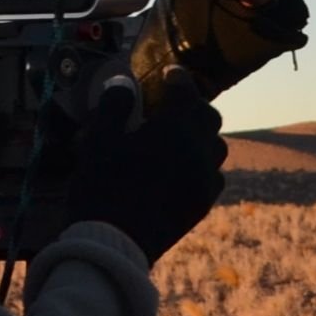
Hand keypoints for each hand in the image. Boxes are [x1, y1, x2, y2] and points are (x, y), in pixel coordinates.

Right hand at [63, 94, 226, 258]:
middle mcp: (198, 152)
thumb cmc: (101, 186)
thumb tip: (124, 85)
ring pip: (216, 148)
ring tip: (181, 137)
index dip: (179, 79)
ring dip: (202, 137)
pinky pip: (213, 177)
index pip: (186, 93)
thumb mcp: (99, 140)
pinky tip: (184, 169)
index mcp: (175, 129)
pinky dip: (203, 166)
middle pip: (209, 119)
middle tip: (174, 106)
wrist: (113, 242)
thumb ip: (114, 106)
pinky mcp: (201, 205)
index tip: (170, 73)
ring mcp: (204, 180)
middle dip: (194, 107)